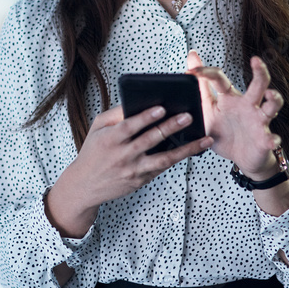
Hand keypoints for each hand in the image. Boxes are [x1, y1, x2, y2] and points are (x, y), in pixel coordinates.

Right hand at [45, 103, 212, 237]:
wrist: (85, 185)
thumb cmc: (92, 152)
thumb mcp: (97, 129)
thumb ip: (115, 115)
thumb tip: (134, 102)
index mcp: (110, 140)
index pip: (130, 126)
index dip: (145, 117)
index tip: (161, 108)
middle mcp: (123, 156)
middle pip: (150, 140)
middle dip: (170, 127)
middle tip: (188, 117)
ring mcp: (134, 170)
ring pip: (164, 159)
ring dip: (186, 149)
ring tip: (203, 140)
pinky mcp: (141, 180)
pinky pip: (162, 167)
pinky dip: (178, 158)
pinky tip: (193, 149)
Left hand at [186, 50, 284, 179]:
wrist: (240, 159)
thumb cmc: (225, 132)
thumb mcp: (208, 109)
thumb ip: (200, 86)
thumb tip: (191, 58)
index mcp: (230, 98)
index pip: (220, 79)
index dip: (206, 72)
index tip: (193, 71)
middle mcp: (248, 106)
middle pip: (258, 85)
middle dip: (260, 72)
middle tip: (256, 61)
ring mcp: (258, 121)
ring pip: (271, 107)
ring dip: (274, 100)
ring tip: (271, 95)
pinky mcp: (264, 139)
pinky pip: (272, 138)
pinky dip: (273, 139)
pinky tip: (272, 140)